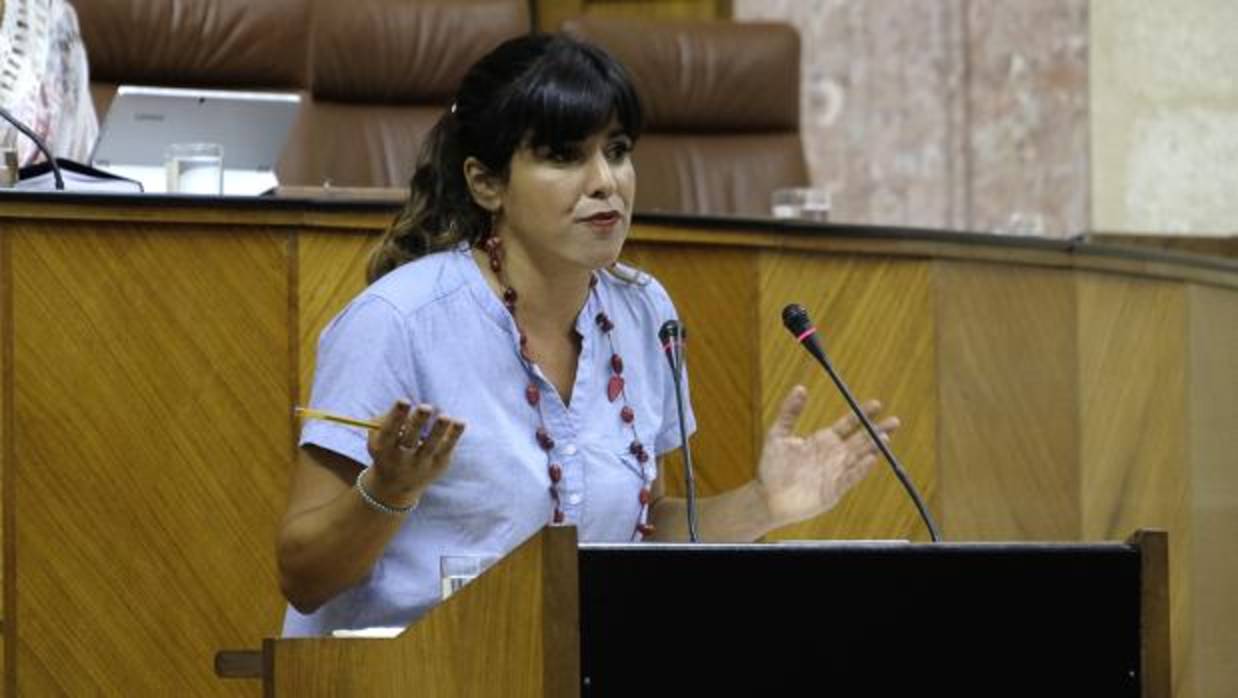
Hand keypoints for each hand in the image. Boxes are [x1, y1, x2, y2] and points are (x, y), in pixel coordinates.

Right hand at [364, 401, 465, 506]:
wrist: (396, 486)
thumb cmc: (387, 449)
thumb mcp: (377, 437)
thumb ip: (385, 420)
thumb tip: (405, 407)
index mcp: (383, 449)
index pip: (389, 432)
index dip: (396, 416)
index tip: (404, 400)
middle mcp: (402, 459)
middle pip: (410, 439)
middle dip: (417, 423)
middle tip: (425, 407)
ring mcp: (421, 464)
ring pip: (431, 446)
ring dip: (438, 430)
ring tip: (444, 417)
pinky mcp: (438, 465)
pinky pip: (447, 448)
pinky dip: (454, 435)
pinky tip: (460, 422)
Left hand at [755, 386, 898, 528]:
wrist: (768, 497)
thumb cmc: (772, 467)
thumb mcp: (778, 434)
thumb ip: (789, 412)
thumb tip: (801, 388)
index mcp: (823, 440)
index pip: (849, 424)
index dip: (862, 414)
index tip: (876, 404)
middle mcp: (834, 455)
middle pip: (861, 440)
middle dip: (878, 430)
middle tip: (895, 420)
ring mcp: (836, 473)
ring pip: (860, 458)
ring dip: (874, 449)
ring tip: (886, 438)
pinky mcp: (834, 490)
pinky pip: (851, 478)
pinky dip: (861, 469)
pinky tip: (871, 459)